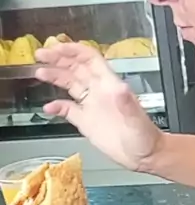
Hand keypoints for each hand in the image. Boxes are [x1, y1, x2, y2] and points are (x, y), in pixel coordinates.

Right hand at [35, 43, 162, 172]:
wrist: (145, 156)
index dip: (73, 51)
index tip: (57, 48)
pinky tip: (48, 107)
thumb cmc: (145, 137)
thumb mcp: (137, 120)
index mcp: (110, 86)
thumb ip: (127, 104)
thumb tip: (120, 89)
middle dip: (58, 59)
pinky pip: (68, 109)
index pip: (89, 60)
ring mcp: (92, 106)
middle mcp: (99, 92)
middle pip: (76, 68)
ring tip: (39, 72)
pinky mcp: (86, 121)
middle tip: (41, 54)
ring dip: (55, 76)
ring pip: (70, 84)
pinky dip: (57, 106)